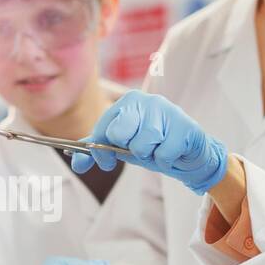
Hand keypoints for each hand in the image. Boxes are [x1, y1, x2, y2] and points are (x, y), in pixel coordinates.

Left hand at [75, 91, 226, 193]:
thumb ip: (98, 153)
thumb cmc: (153, 146)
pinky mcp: (185, 127)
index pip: (104, 128)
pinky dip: (165, 161)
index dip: (102, 151)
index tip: (107, 162)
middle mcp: (147, 101)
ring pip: (142, 146)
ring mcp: (167, 111)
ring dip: (149, 156)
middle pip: (120, 133)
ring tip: (158, 149)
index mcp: (128, 102)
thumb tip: (76, 164)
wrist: (188, 154)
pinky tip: (172, 152)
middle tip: (140, 150)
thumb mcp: (122, 148)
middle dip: (129, 150)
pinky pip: (163, 155)